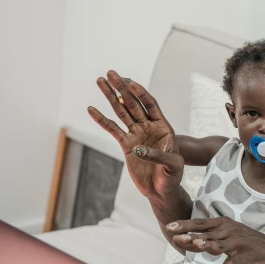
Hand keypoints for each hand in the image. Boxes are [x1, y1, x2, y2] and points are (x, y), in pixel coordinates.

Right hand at [88, 70, 183, 200]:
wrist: (162, 191)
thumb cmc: (172, 177)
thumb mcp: (173, 166)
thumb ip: (158, 156)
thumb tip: (138, 149)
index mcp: (163, 127)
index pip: (150, 105)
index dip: (141, 94)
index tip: (131, 84)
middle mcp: (149, 127)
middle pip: (133, 103)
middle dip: (122, 88)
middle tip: (110, 73)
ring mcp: (136, 134)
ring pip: (121, 112)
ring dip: (110, 97)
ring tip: (99, 81)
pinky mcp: (126, 145)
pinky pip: (113, 129)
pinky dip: (102, 120)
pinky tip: (91, 109)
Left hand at [166, 217, 264, 263]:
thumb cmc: (246, 244)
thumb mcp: (227, 235)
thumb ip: (208, 236)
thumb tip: (186, 237)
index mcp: (223, 224)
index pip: (200, 223)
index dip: (184, 225)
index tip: (169, 227)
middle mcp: (229, 231)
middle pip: (205, 233)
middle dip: (189, 234)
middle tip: (175, 235)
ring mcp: (237, 243)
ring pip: (218, 245)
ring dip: (207, 245)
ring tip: (197, 246)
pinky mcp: (244, 256)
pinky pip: (233, 263)